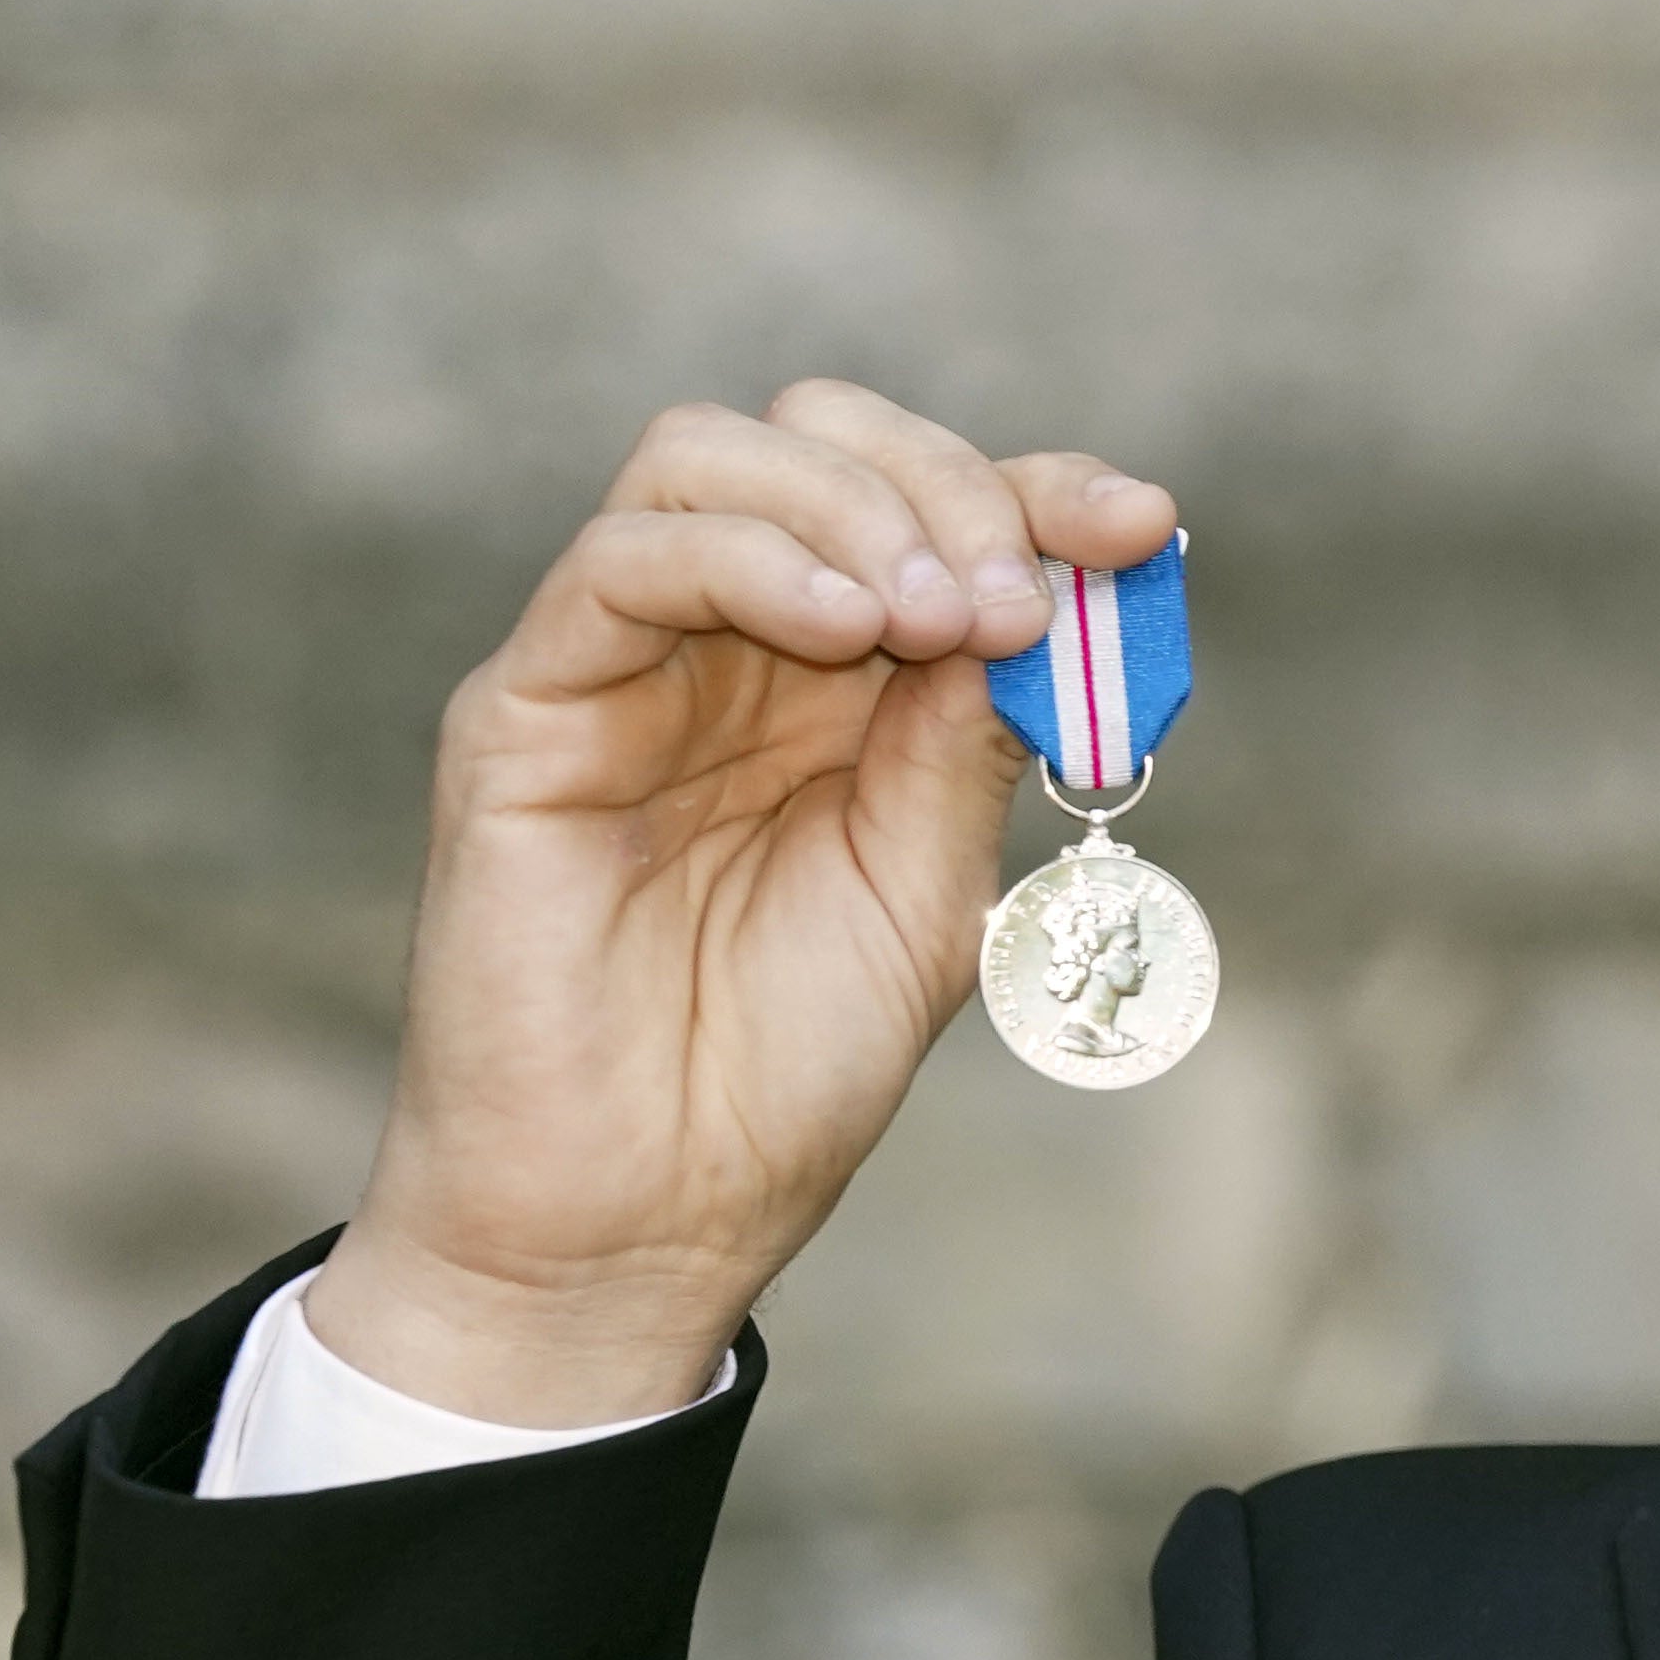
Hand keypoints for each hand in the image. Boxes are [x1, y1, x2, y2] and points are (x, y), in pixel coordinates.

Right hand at [308, 384, 1179, 1423]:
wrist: (642, 1219)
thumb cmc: (782, 1074)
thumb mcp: (928, 891)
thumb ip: (970, 740)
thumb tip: (1040, 598)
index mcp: (840, 684)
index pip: (933, 510)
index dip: (1039, 492)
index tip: (1137, 525)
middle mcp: (726, 647)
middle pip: (818, 440)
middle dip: (945, 485)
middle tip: (1009, 601)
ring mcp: (619, 667)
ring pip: (708, 459)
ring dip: (852, 506)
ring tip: (930, 619)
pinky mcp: (522, 709)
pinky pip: (621, 562)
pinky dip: (746, 553)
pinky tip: (841, 622)